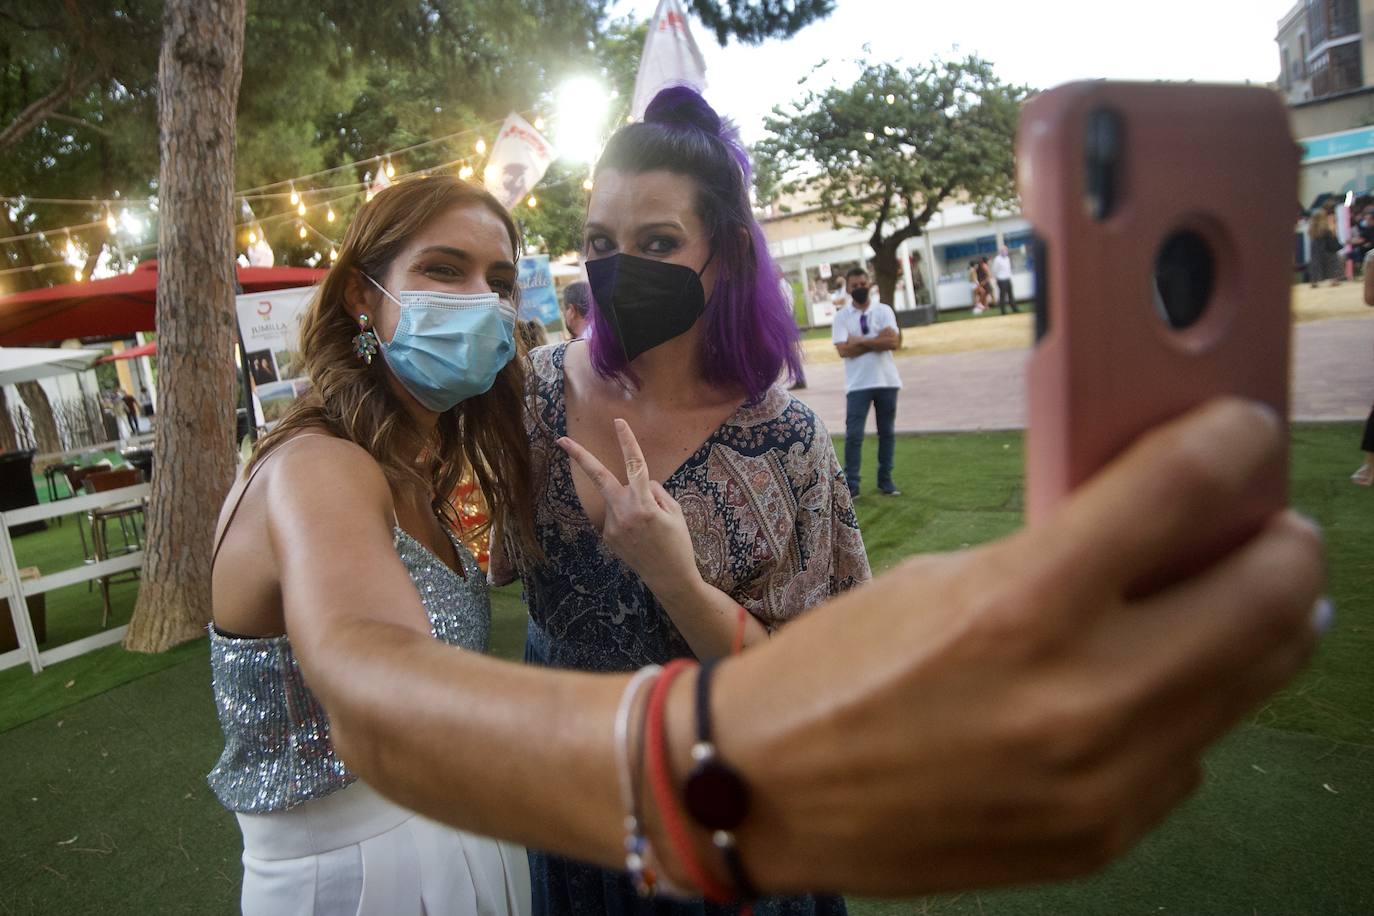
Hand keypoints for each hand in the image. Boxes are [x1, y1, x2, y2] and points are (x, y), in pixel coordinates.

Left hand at [558, 419, 702, 605]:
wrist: (669, 578)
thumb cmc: (678, 543)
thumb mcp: (675, 512)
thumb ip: (656, 492)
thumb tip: (641, 483)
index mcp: (644, 504)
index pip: (634, 465)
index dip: (627, 442)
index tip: (619, 423)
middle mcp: (623, 512)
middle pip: (599, 477)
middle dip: (580, 456)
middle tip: (562, 439)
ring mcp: (612, 526)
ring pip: (618, 499)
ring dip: (629, 504)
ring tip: (648, 528)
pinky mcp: (607, 537)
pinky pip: (618, 516)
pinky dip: (629, 519)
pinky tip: (640, 538)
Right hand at [704, 399, 1324, 895]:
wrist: (766, 792)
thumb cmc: (838, 667)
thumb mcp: (942, 577)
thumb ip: (1062, 553)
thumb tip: (1168, 529)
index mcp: (1021, 603)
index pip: (1186, 487)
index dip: (1235, 439)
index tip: (1243, 432)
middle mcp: (1081, 697)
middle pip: (1272, 597)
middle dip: (1286, 545)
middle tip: (1268, 528)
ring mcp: (1102, 782)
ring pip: (1256, 680)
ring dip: (1265, 625)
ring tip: (1242, 597)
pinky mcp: (1102, 837)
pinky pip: (1193, 752)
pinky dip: (1189, 706)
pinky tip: (1152, 687)